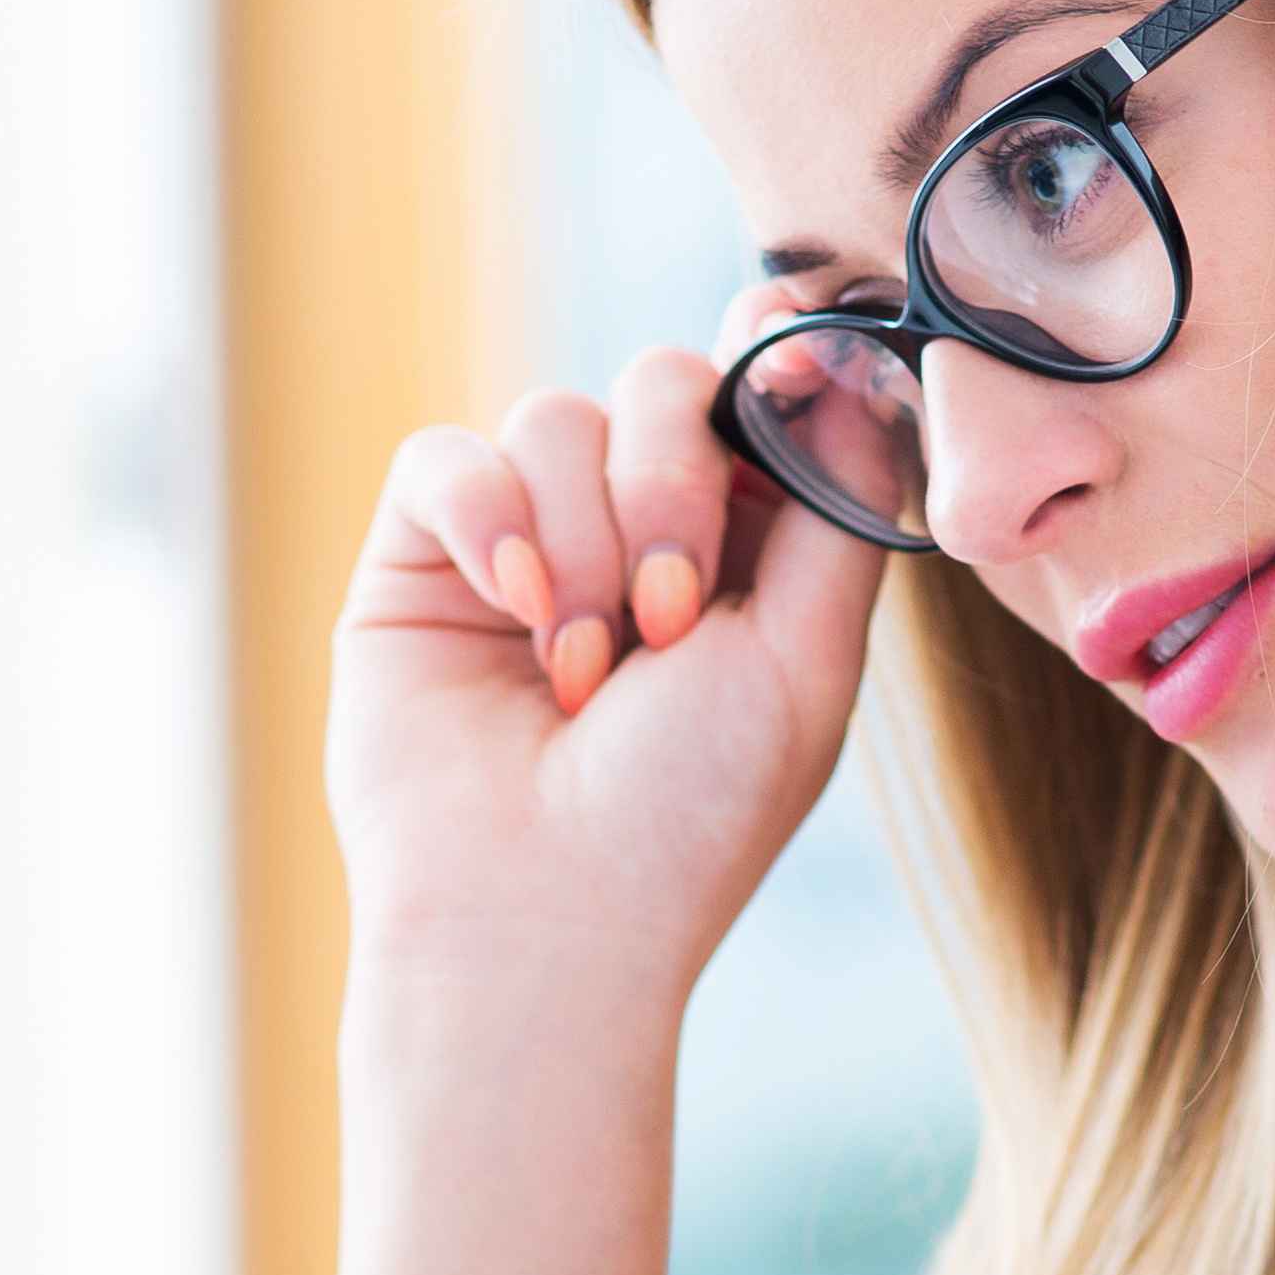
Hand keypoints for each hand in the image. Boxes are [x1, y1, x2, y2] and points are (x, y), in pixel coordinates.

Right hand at [325, 286, 889, 1026]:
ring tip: (580, 672)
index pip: (751, 397)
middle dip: (670, 484)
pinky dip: (486, 518)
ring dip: (582, 545)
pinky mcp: (423, 557)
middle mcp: (631, 530)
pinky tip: (513, 611)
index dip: (765, 365)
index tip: (782, 362)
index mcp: (740, 550)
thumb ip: (839, 501)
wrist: (537, 916)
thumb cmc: (686, 813)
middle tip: (668, 620)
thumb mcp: (806, 656)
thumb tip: (852, 358)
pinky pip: (446, 455)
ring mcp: (524, 540)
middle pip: (657, 385)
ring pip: (553, 419)